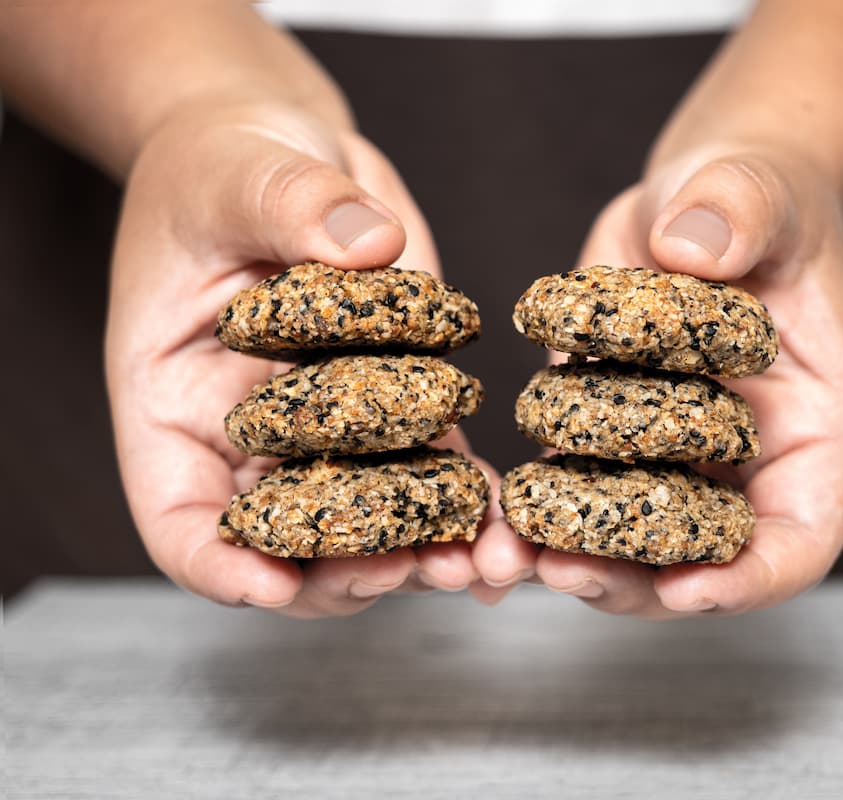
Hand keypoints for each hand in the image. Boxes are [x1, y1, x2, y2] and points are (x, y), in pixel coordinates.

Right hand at [106, 101, 505, 616]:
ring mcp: (325, 427)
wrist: (280, 153)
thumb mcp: (235, 173)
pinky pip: (429, 461)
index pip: (179, 520)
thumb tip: (371, 244)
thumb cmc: (221, 165)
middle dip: (347, 570)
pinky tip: (503, 509)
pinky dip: (465, 491)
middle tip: (408, 572)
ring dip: (423, 547)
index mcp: (176, 406)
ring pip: (369, 518)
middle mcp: (249, 437)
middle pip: (288, 540)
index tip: (272, 586)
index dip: (220, 565)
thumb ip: (292, 208)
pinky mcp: (394, 400)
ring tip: (478, 562)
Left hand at [474, 149, 842, 616]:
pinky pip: (575, 487)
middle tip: (559, 575)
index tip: (686, 590)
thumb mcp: (761, 190)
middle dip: (631, 581)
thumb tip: (689, 248)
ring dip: (567, 555)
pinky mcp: (610, 434)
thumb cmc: (755, 199)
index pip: (800, 535)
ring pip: (627, 539)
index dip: (751, 578)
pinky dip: (536, 505)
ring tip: (503, 555)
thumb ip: (741, 211)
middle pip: (698, 559)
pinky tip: (487, 508)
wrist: (697, 205)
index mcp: (809, 428)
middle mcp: (741, 461)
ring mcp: (672, 455)